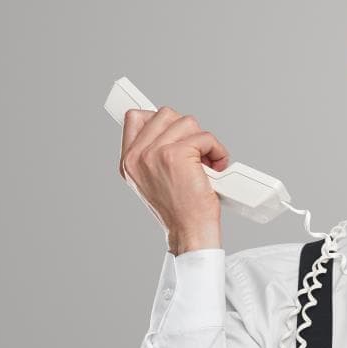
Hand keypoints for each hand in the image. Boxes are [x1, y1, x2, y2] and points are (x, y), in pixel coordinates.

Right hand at [118, 106, 230, 252]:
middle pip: (166, 114)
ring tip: (207, 164)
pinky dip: (217, 150)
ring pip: (187, 122)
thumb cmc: (179, 211)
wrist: (189, 233)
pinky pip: (205, 137)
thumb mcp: (155, 181)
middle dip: (188, 131)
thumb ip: (154, 155)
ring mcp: (155, 153)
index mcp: (129, 161)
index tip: (171, 124)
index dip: (156, 117)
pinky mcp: (176, 154)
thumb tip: (169, 127)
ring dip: (205, 141)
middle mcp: (137, 156)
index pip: (134, 118)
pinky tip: (216, 168)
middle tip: (197, 154)